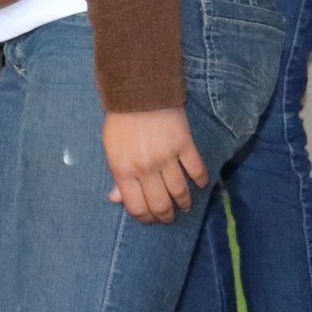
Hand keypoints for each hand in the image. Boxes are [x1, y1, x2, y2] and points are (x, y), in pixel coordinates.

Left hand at [103, 108, 208, 222]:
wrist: (138, 92)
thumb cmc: (121, 121)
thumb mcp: (111, 149)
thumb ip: (117, 176)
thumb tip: (116, 199)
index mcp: (123, 170)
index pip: (136, 206)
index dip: (145, 218)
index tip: (150, 220)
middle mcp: (145, 168)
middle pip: (160, 204)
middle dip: (166, 216)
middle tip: (169, 218)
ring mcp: (166, 157)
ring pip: (180, 191)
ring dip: (184, 203)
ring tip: (185, 207)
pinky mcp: (184, 145)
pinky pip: (197, 170)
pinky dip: (200, 181)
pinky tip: (200, 185)